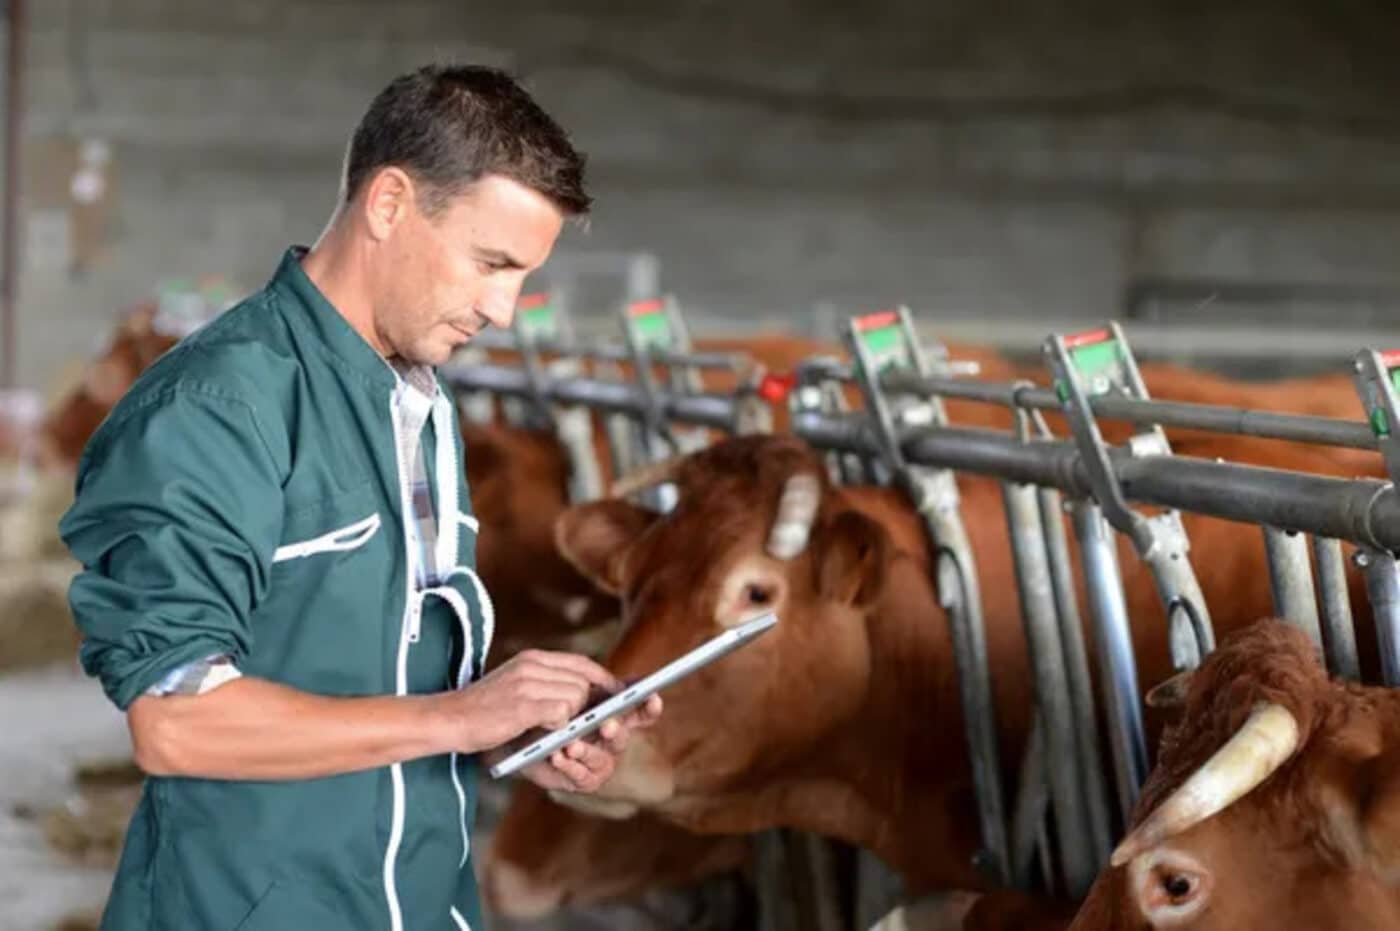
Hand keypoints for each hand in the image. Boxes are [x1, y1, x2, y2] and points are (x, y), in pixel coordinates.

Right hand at [439, 650, 620, 754]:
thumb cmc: (484, 711)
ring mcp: (527, 682)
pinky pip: (562, 711)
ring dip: (570, 717)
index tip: (616, 693)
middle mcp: (532, 665)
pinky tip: (542, 730)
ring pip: (575, 696)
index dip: (602, 678)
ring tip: (551, 727)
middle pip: (583, 680)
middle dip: (591, 703)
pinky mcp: (523, 703)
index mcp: (532, 658)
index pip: (581, 663)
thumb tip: (584, 694)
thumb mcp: (517, 686)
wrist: (448, 719)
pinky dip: (558, 724)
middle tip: (588, 722)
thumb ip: (547, 684)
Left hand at [518, 693, 662, 793]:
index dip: (649, 706)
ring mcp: (599, 762)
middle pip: (622, 735)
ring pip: (603, 758)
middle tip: (606, 725)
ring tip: (572, 745)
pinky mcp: (582, 780)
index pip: (639, 711)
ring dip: (588, 751)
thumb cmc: (548, 710)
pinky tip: (557, 756)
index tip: (652, 696)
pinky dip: (570, 766)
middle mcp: (610, 739)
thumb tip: (612, 681)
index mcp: (613, 714)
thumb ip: (589, 681)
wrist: (520, 734)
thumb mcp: (567, 690)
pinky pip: (581, 776)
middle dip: (615, 730)